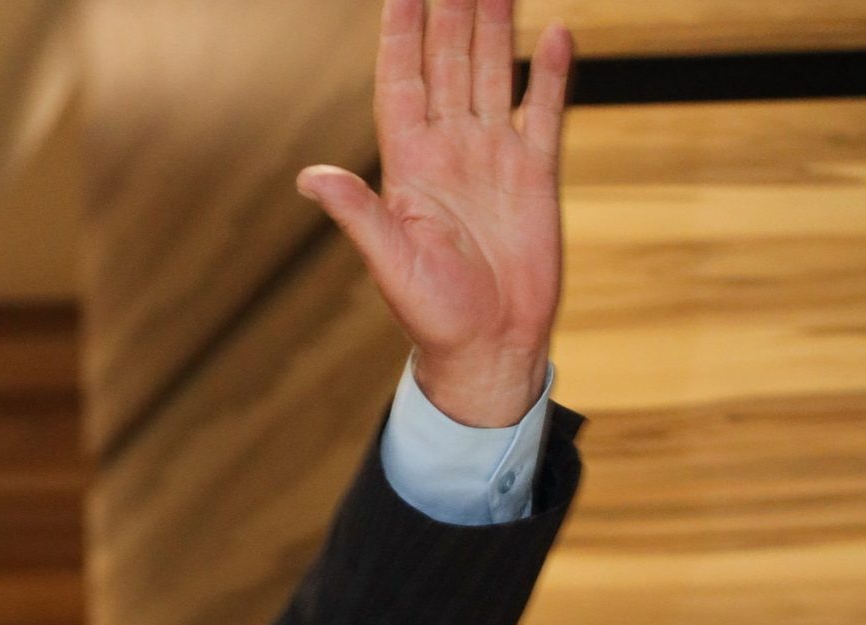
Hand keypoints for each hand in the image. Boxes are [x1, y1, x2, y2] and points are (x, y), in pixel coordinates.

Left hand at [298, 0, 571, 425]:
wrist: (490, 349)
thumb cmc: (434, 317)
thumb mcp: (391, 264)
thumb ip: (359, 215)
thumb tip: (310, 178)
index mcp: (410, 166)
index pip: (402, 80)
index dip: (400, 33)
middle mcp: (451, 150)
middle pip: (449, 61)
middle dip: (450, 9)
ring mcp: (494, 156)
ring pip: (492, 72)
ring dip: (494, 24)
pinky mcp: (535, 174)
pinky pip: (544, 110)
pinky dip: (550, 73)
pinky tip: (555, 33)